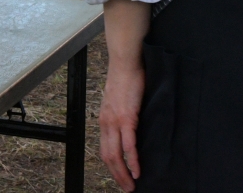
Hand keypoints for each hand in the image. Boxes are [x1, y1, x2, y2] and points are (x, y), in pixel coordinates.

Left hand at [99, 59, 144, 190]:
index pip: (105, 150)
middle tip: (127, 188)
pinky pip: (129, 144)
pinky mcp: (127, 117)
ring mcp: (115, 121)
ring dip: (124, 173)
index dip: (112, 167)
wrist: (125, 62)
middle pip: (108, 157)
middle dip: (117, 175)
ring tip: (132, 185)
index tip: (120, 177)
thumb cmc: (126, 79)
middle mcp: (106, 123)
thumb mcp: (120, 102)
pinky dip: (133, 160)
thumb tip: (131, 129)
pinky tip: (138, 170)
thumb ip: (123, 117)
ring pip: (116, 155)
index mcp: (104, 120)